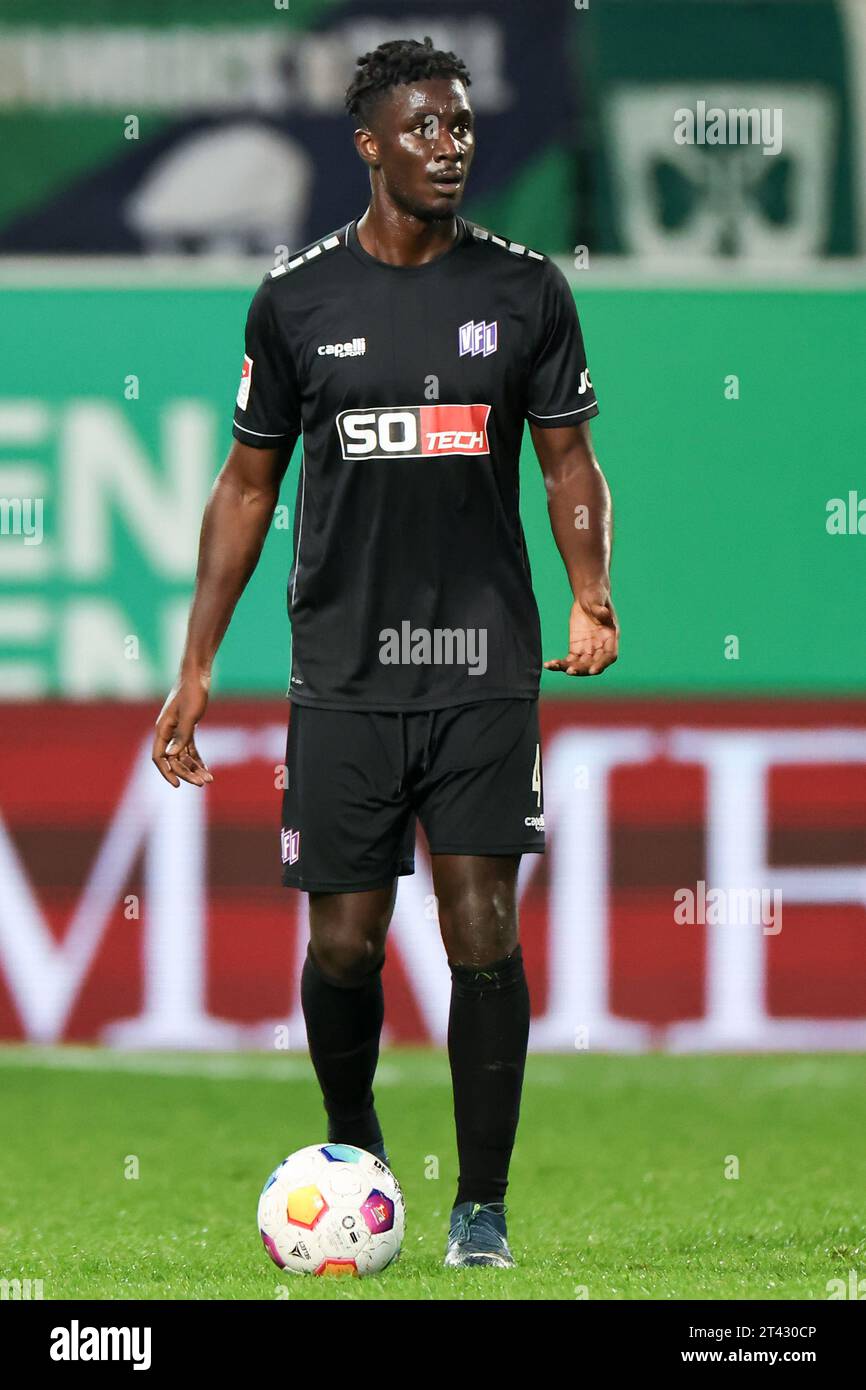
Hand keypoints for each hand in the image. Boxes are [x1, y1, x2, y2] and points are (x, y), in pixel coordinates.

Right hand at [152, 671, 212, 786]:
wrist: (198, 674)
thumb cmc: (192, 692)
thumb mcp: (190, 715)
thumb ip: (181, 735)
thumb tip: (171, 755)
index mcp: (162, 729)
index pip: (158, 757)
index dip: (166, 772)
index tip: (177, 785)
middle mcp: (167, 731)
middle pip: (173, 759)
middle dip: (187, 772)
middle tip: (202, 783)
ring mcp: (176, 730)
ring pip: (182, 755)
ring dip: (194, 768)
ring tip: (208, 779)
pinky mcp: (186, 727)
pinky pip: (189, 748)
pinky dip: (197, 759)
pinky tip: (206, 769)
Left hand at [544, 589, 618, 676]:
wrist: (588, 596)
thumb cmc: (596, 596)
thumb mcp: (598, 599)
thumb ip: (600, 609)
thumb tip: (604, 613)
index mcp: (611, 637)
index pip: (610, 656)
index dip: (602, 664)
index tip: (593, 670)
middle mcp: (601, 647)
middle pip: (593, 664)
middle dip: (583, 669)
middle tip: (570, 671)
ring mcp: (588, 650)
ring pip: (580, 665)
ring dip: (569, 668)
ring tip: (554, 666)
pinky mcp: (576, 649)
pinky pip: (569, 660)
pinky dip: (560, 664)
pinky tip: (548, 665)